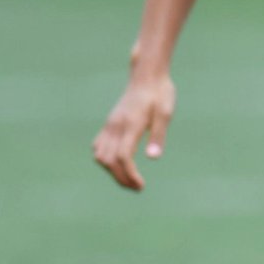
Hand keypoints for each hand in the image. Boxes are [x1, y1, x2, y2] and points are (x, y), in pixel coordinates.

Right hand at [92, 72, 175, 190]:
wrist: (146, 76)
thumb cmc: (160, 94)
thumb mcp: (165, 113)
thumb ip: (158, 135)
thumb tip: (153, 158)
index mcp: (131, 124)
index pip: (123, 156)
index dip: (129, 174)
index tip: (141, 185)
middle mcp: (116, 126)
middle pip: (109, 160)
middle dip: (121, 178)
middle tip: (138, 188)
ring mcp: (110, 125)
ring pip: (100, 156)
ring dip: (112, 171)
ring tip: (130, 179)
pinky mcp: (108, 124)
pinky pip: (98, 147)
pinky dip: (105, 160)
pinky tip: (119, 164)